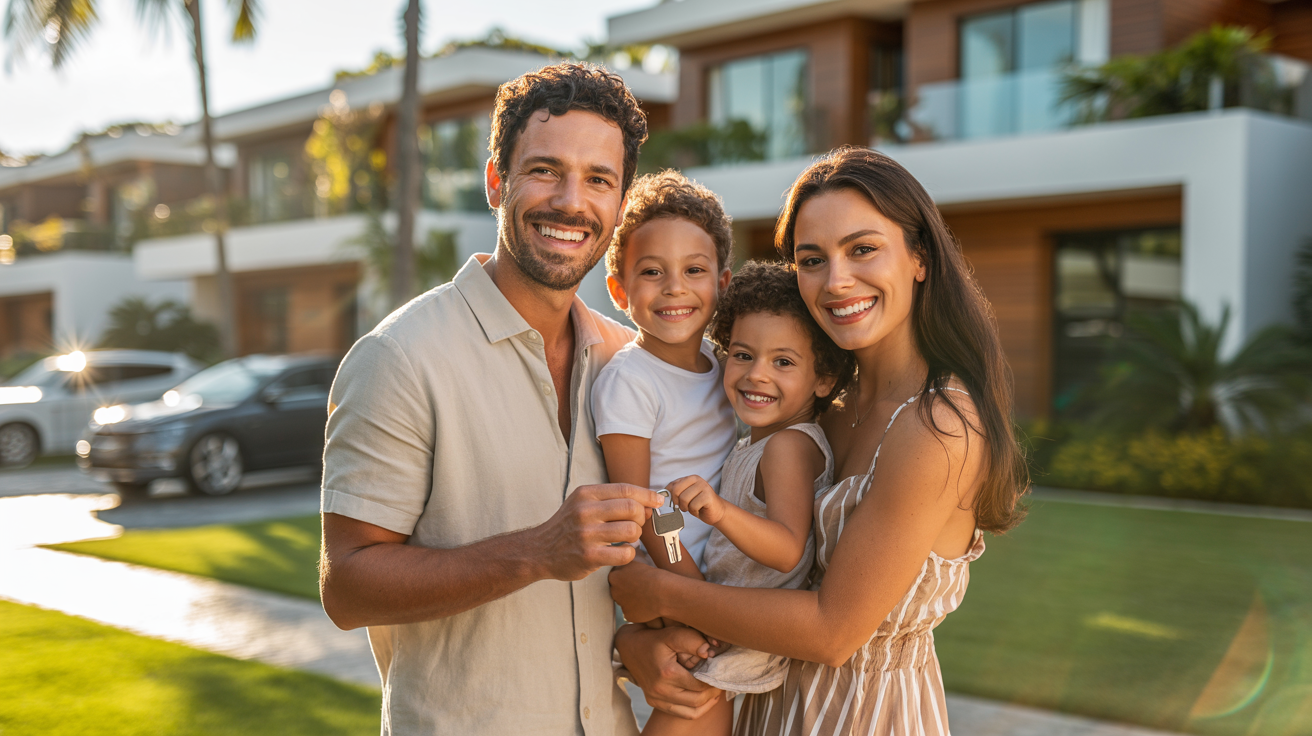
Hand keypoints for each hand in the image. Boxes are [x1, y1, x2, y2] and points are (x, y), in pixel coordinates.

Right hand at [533, 483, 662, 580]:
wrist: (540, 550)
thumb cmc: (568, 525)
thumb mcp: (583, 503)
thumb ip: (612, 500)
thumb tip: (648, 503)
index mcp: (586, 494)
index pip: (625, 489)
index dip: (647, 495)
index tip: (658, 501)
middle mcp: (585, 511)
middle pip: (632, 508)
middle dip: (642, 517)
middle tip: (637, 524)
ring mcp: (586, 534)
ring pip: (632, 531)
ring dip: (636, 536)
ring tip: (628, 538)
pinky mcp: (589, 556)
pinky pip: (625, 553)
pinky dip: (629, 553)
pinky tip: (621, 551)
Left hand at [609, 558, 666, 622]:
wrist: (663, 592)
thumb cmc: (653, 574)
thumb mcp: (637, 559)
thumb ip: (627, 559)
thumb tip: (626, 557)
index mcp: (614, 576)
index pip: (616, 576)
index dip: (626, 576)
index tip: (636, 576)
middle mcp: (614, 591)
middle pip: (618, 590)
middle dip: (627, 589)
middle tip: (641, 586)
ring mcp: (620, 604)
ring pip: (625, 601)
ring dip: (632, 599)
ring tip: (647, 595)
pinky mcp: (628, 615)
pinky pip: (632, 611)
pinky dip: (638, 609)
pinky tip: (648, 604)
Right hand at [615, 624, 723, 718]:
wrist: (628, 646)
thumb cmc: (652, 638)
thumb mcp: (672, 633)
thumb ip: (692, 640)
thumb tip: (709, 652)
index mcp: (667, 673)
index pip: (700, 684)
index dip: (714, 679)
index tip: (722, 671)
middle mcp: (661, 690)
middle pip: (698, 699)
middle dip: (713, 691)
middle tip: (721, 680)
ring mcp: (656, 699)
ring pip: (691, 711)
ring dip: (707, 703)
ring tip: (715, 690)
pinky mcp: (654, 702)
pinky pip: (681, 714)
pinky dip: (696, 710)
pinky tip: (704, 700)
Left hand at [667, 475, 724, 524]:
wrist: (716, 511)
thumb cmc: (699, 504)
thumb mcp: (685, 496)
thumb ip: (676, 493)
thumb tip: (661, 495)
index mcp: (689, 478)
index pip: (672, 486)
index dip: (671, 497)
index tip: (675, 503)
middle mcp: (696, 479)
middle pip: (676, 491)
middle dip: (679, 503)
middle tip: (685, 507)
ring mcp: (703, 486)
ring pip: (684, 499)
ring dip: (687, 508)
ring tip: (693, 507)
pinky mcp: (708, 496)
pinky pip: (693, 506)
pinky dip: (694, 511)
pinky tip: (700, 509)